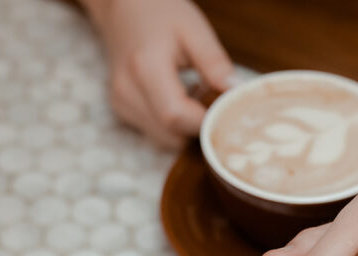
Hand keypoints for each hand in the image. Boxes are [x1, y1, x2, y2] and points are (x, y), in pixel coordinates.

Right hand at [85, 0, 233, 147]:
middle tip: (214, 104)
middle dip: (197, 128)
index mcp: (145, 68)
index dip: (204, 121)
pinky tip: (179, 98)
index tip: (226, 112)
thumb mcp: (194, 29)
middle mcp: (126, 91)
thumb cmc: (160, 13)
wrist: (123, 8)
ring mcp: (121, 103)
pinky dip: (171, 125)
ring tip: (195, 96)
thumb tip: (236, 94)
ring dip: (185, 129)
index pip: (176, 115)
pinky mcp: (121, 110)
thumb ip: (214, 63)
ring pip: (162, 140)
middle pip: (169, 135)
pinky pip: (154, 133)